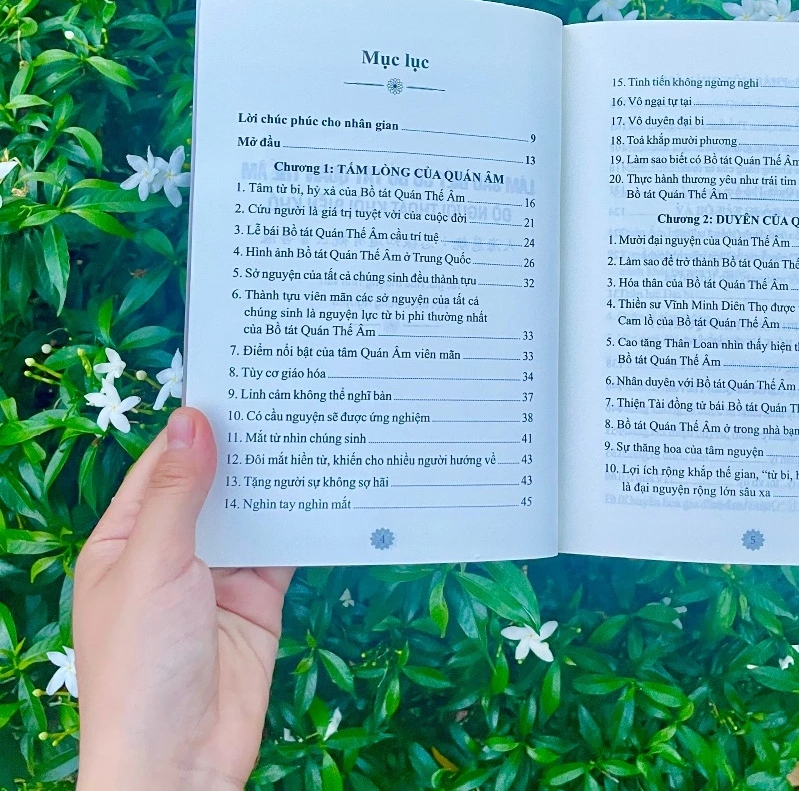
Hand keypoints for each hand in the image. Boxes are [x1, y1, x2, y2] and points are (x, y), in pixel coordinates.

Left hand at [73, 408, 293, 790]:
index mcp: (127, 540)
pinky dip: (307, 520)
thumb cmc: (141, 666)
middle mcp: (173, 551)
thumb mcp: (152, 567)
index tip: (241, 382)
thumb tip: (192, 417)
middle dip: (248, 448)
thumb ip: (177, 493)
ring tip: (320, 427)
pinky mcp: (260, 598)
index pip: (164, 466)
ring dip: (280, 480)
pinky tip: (334, 485)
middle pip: (214, 485)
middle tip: (295, 396)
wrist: (180, 764)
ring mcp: (219, 575)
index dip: (199, 426)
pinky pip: (285, 547)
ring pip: (253, 512)